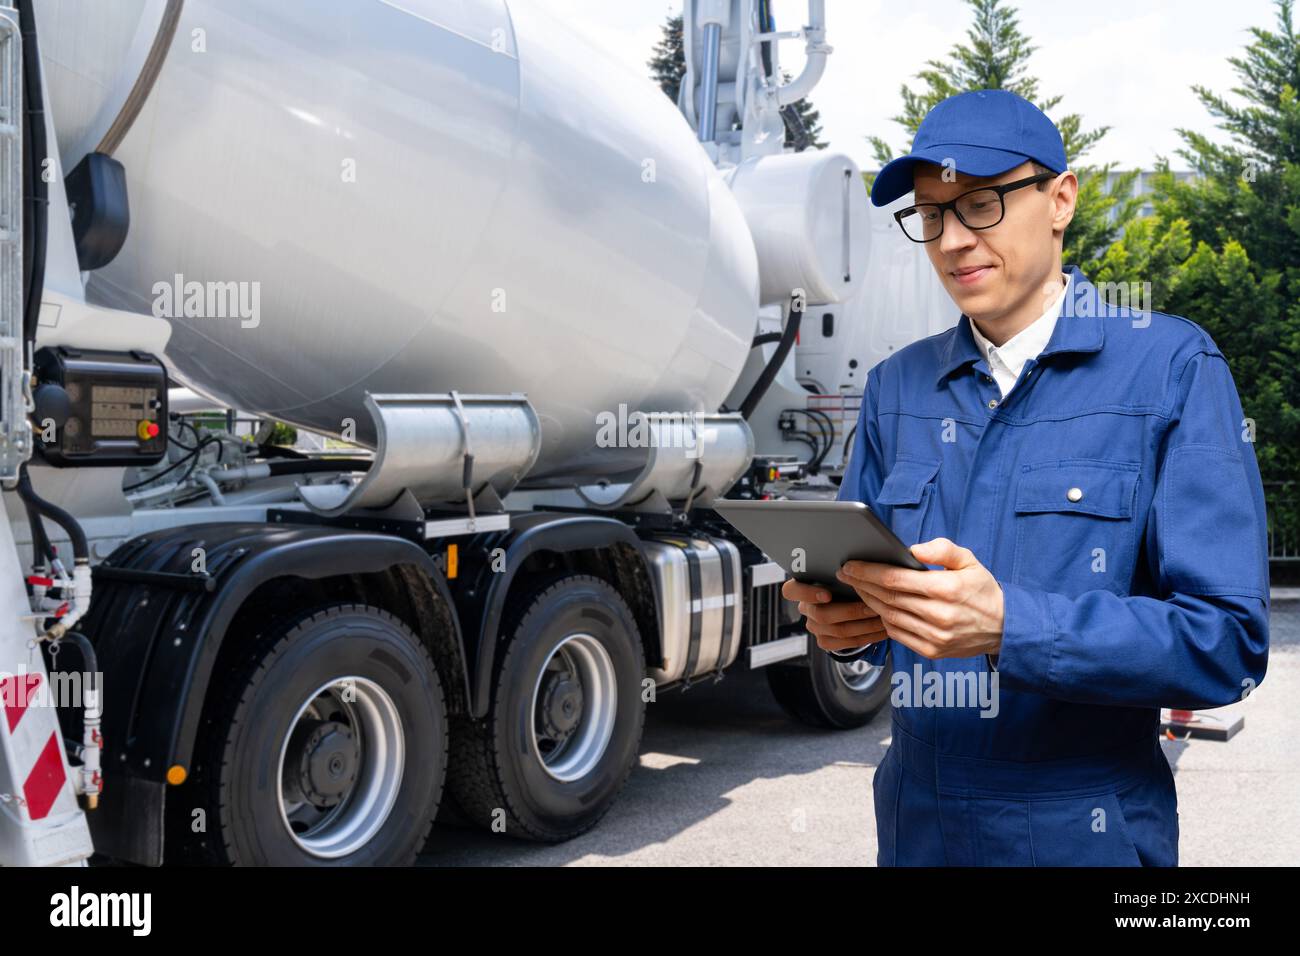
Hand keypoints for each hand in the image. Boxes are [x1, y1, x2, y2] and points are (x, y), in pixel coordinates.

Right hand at [780, 578, 886, 654]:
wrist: (845, 602)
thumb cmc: (843, 582)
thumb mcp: (838, 573)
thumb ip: (843, 571)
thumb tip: (860, 565)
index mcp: (801, 587)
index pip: (790, 591)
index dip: (808, 594)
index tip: (828, 595)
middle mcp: (805, 608)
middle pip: (822, 614)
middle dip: (851, 611)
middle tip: (872, 606)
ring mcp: (814, 627)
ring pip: (838, 630)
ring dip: (865, 625)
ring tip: (883, 617)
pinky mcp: (825, 641)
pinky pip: (847, 643)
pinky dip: (868, 637)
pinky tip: (882, 630)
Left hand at [836, 537, 1003, 659]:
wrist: (1004, 628)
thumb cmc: (983, 590)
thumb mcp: (969, 561)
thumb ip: (942, 550)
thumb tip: (913, 549)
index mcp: (946, 589)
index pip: (896, 579)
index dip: (868, 572)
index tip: (851, 565)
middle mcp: (938, 615)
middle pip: (887, 598)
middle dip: (862, 584)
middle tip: (845, 574)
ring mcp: (934, 636)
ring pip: (889, 617)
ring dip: (869, 602)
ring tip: (858, 588)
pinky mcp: (932, 651)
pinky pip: (897, 634)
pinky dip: (884, 620)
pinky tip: (877, 608)